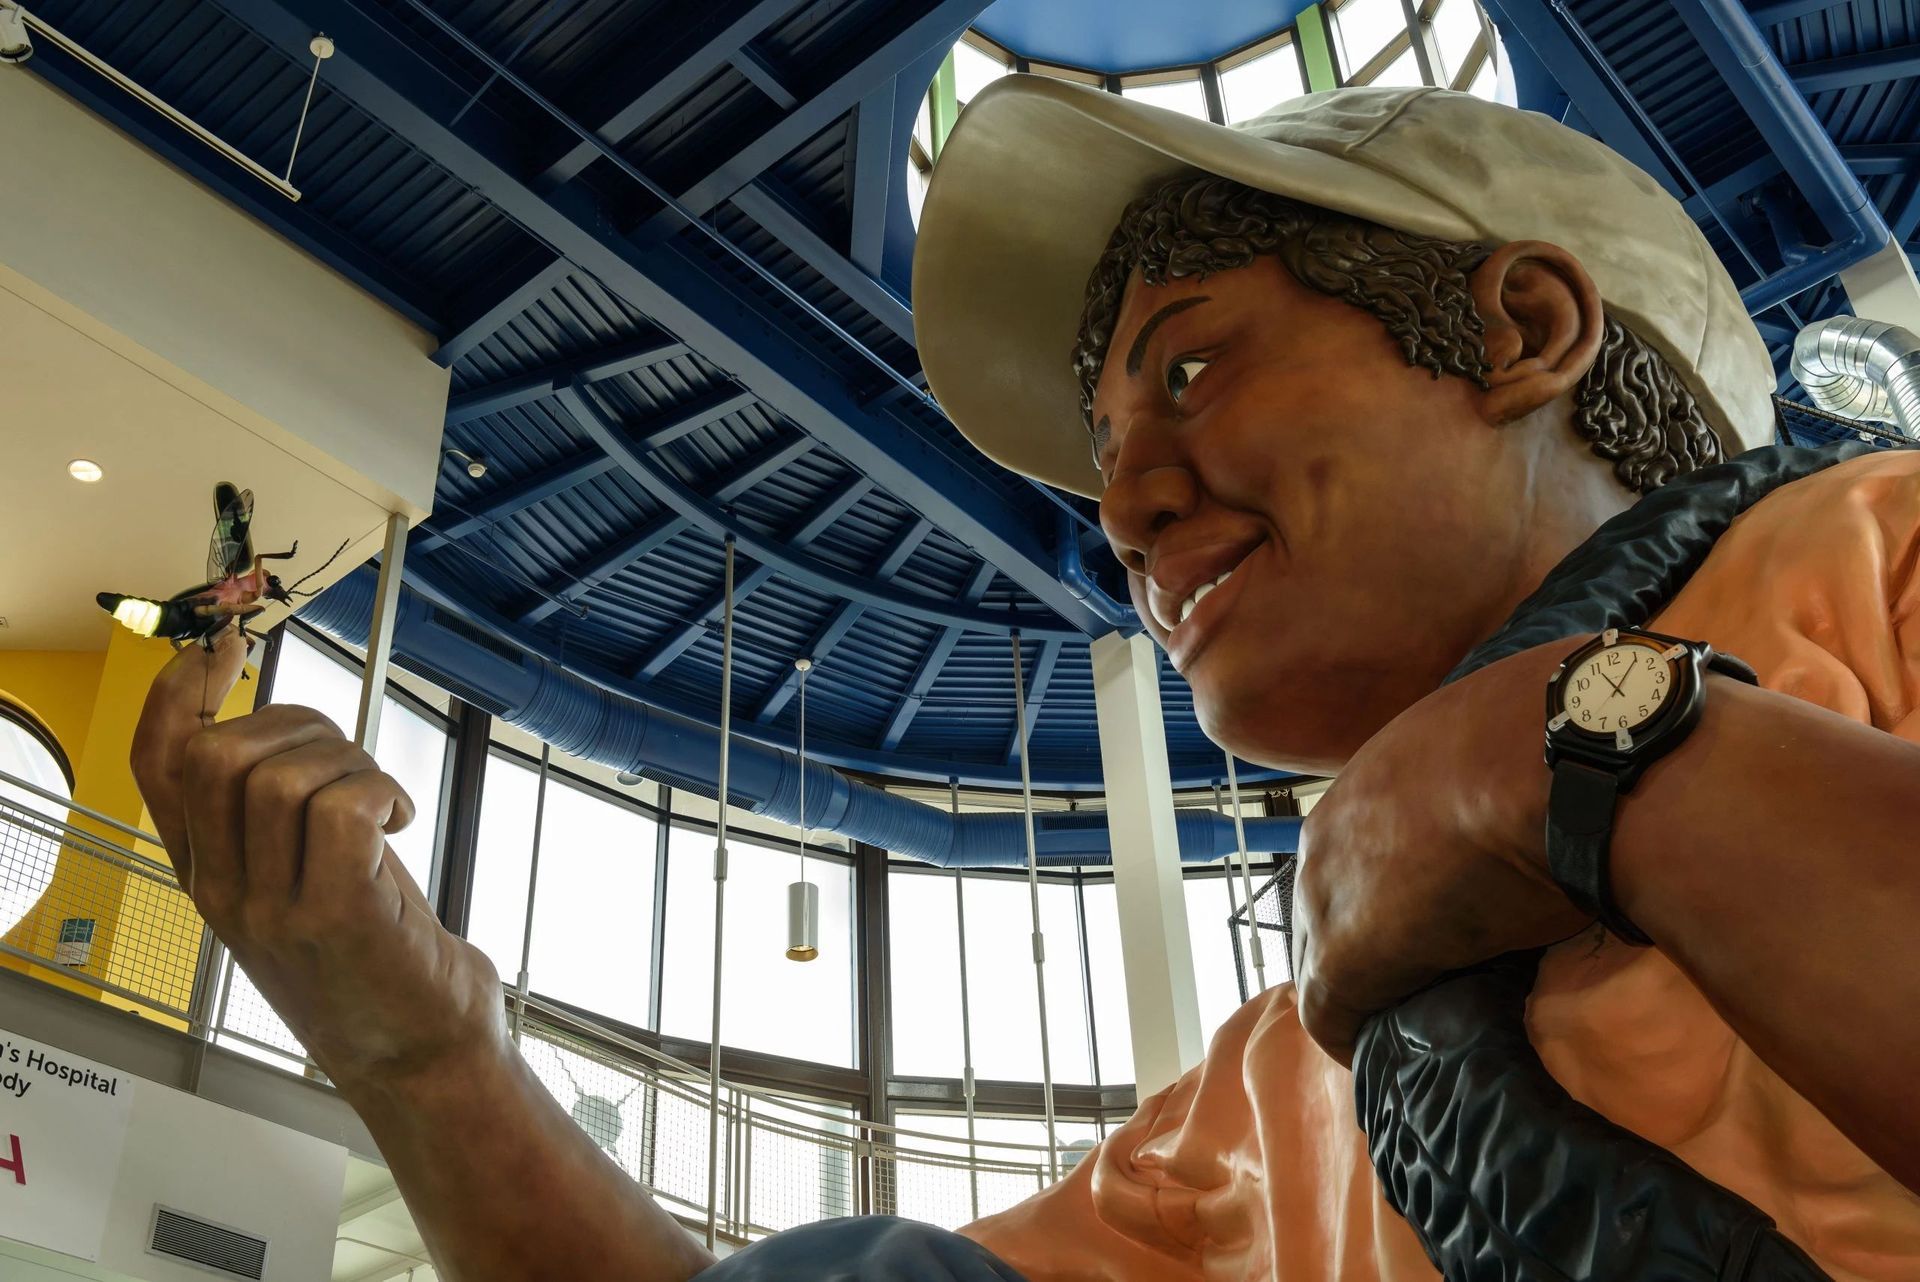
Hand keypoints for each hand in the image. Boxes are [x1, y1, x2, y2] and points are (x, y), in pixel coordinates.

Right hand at [131, 628, 506, 1093]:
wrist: (420, 1056)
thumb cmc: (375, 959)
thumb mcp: (301, 880)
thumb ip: (272, 819)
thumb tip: (278, 728)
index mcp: (208, 876)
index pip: (159, 765)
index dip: (180, 692)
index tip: (225, 646)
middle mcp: (225, 893)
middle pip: (213, 755)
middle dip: (292, 723)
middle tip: (349, 759)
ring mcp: (274, 907)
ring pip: (278, 774)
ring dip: (347, 761)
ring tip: (382, 801)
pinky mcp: (337, 915)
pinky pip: (339, 808)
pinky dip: (379, 790)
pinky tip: (400, 818)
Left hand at [1290, 640, 1594, 1063]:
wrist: (1580, 767)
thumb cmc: (1580, 752)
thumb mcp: (1528, 752)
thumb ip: (1516, 778)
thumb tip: (1568, 801)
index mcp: (1381, 771)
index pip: (1364, 845)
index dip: (1394, 891)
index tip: (1434, 928)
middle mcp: (1335, 821)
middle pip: (1327, 901)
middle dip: (1365, 944)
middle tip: (1421, 987)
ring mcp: (1330, 887)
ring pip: (1320, 957)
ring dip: (1362, 994)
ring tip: (1409, 1028)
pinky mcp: (1344, 952)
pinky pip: (1330, 1010)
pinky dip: (1358, 1039)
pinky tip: (1393, 1063)